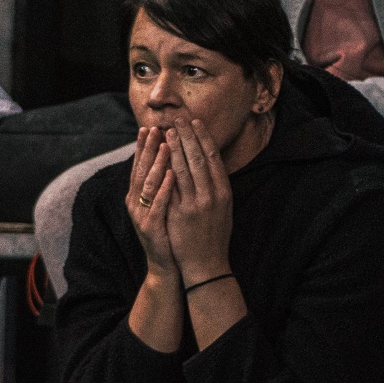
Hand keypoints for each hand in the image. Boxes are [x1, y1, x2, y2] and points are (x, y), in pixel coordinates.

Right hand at [125, 125, 177, 271]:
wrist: (167, 264)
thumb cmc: (168, 230)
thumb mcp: (162, 203)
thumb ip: (160, 183)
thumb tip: (167, 157)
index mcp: (137, 196)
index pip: (139, 166)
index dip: (143, 147)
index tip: (149, 127)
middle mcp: (135, 203)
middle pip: (140, 170)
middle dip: (148, 149)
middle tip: (154, 128)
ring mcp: (141, 215)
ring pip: (148, 184)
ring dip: (157, 163)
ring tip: (165, 145)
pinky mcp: (151, 227)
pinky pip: (158, 204)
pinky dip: (165, 188)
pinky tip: (173, 175)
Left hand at [163, 119, 233, 283]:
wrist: (207, 264)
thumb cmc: (215, 235)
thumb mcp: (224, 208)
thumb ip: (217, 186)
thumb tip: (209, 161)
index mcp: (224, 192)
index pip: (213, 157)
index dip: (203, 137)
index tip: (195, 121)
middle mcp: (212, 195)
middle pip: (198, 158)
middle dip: (187, 135)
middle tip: (178, 118)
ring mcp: (195, 204)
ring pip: (184, 169)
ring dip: (175, 147)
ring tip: (166, 131)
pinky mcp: (180, 214)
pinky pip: (171, 187)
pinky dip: (165, 169)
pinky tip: (159, 156)